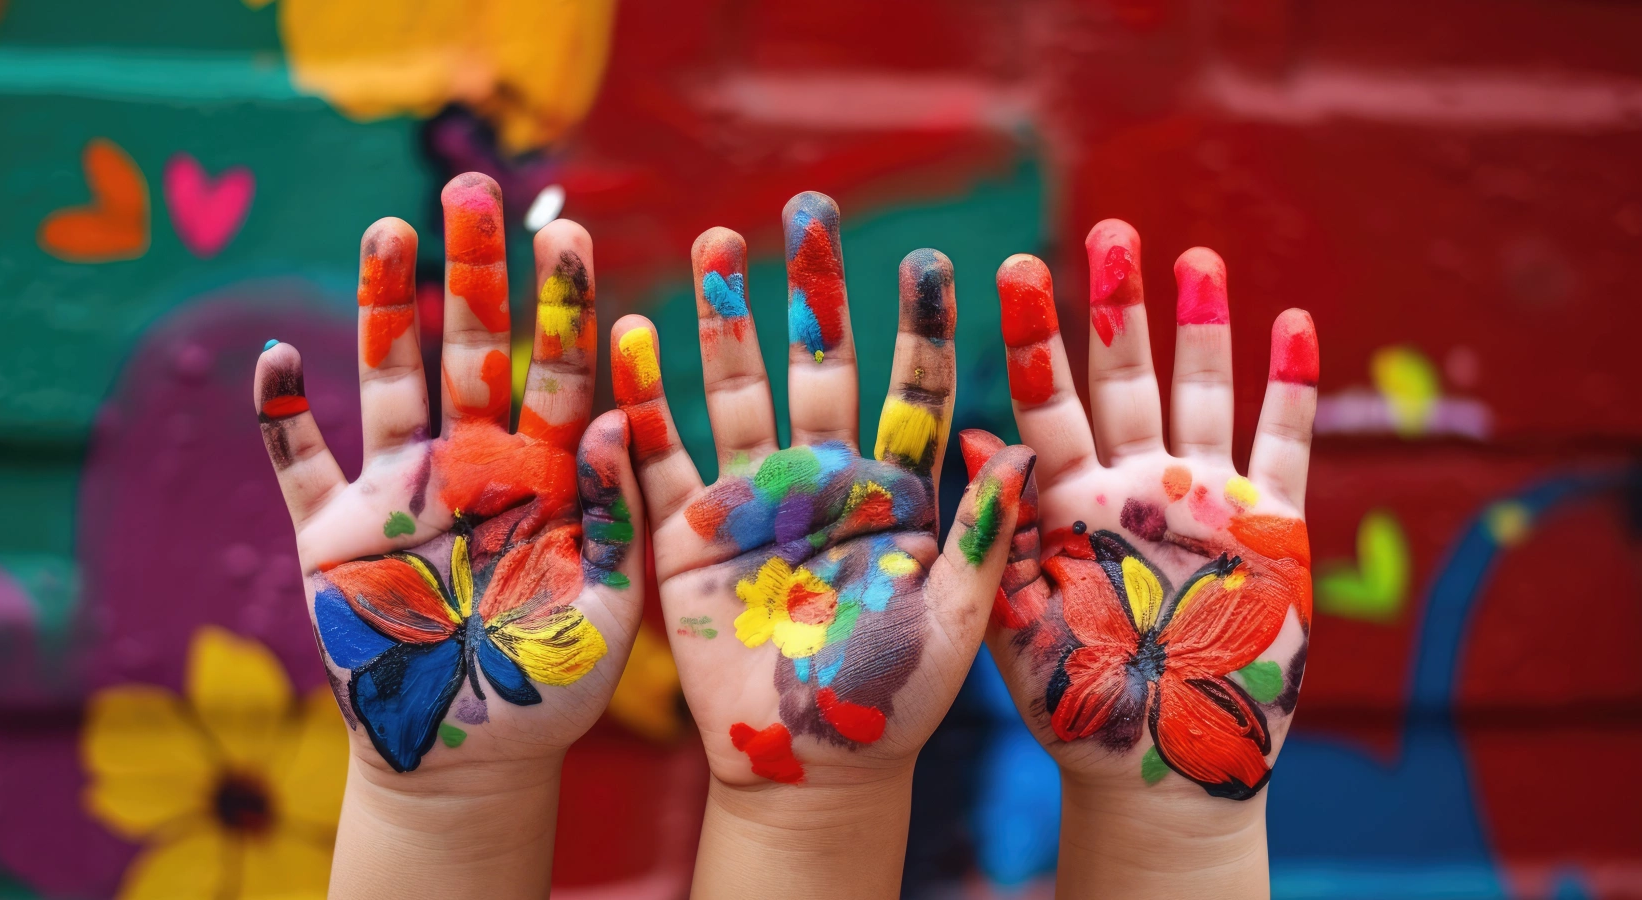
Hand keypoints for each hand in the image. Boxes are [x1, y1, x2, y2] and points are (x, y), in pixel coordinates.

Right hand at [253, 175, 642, 894]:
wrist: (471, 760)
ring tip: (387, 231)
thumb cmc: (555, 688)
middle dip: (471, 269)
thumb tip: (605, 415)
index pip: (556, 369)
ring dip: (385, 308)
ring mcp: (397, 493)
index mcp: (544, 476)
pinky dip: (283, 416)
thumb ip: (614, 515)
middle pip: (471, 347)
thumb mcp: (608, 608)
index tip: (566, 229)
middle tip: (471, 187)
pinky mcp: (331, 536)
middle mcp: (470, 465)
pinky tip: (278, 360)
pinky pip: (299, 463)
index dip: (559, 303)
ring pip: (389, 380)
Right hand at [610, 194, 1033, 895]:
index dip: (920, 327)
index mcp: (893, 492)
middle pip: (816, 365)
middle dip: (811, 290)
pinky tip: (625, 338)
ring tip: (715, 245)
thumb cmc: (895, 702)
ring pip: (735, 391)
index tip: (935, 258)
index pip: (911, 390)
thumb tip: (1015, 445)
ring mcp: (750, 502)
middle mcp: (820, 479)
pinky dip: (640, 404)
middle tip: (810, 210)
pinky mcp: (683, 539)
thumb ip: (984, 535)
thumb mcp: (956, 619)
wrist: (809, 769)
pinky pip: (659, 461)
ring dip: (723, 320)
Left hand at [976, 225, 1315, 895]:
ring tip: (1194, 256)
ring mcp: (1202, 499)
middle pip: (1123, 376)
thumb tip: (965, 440)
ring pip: (1201, 392)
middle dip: (1118, 304)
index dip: (1031, 334)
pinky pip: (1282, 445)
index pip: (1042, 400)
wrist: (1159, 768)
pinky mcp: (1269, 526)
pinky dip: (1288, 388)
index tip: (1011, 263)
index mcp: (1067, 501)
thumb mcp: (1017, 618)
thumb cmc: (1074, 704)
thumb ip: (994, 531)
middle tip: (1112, 228)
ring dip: (1200, 325)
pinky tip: (1291, 323)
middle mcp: (1133, 485)